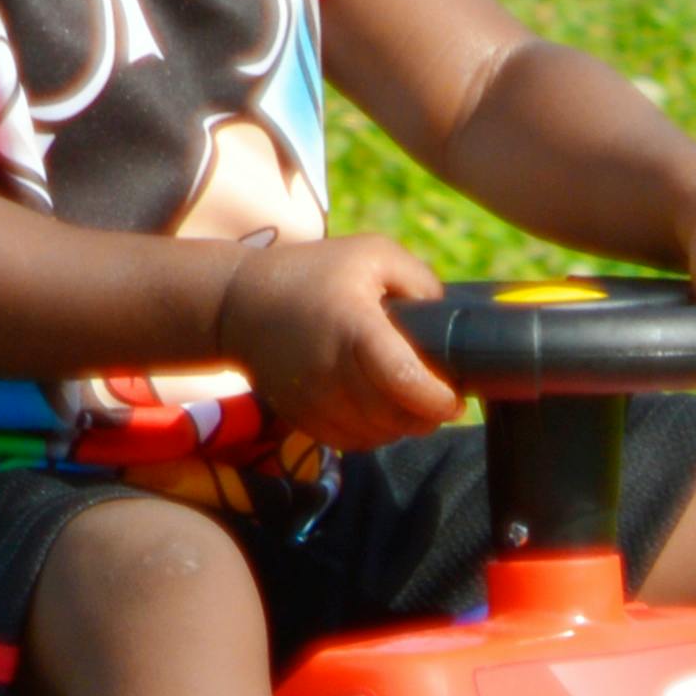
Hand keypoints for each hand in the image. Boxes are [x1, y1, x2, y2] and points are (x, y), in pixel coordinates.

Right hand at [208, 233, 460, 448]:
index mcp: (354, 326)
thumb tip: (448, 321)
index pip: (402, 379)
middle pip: (393, 416)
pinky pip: (350, 442)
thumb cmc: (316, 272)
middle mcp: (331, 370)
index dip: (436, 398)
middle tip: (440, 399)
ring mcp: (312, 400)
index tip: (454, 398)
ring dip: (402, 427)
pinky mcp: (300, 418)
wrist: (241, 304)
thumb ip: (420, 282)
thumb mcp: (373, 254)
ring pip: (374, 435)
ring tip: (412, 403)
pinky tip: (381, 412)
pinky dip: (373, 434)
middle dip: (427, 415)